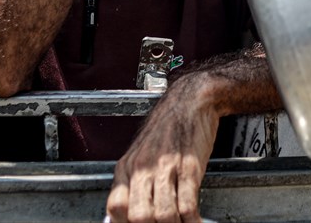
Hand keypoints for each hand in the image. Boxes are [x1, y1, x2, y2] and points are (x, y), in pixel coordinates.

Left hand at [106, 77, 218, 222]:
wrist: (191, 100)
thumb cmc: (169, 126)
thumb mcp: (142, 152)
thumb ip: (133, 180)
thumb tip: (129, 211)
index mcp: (128, 167)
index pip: (115, 207)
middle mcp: (143, 168)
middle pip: (139, 216)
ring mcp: (166, 168)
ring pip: (163, 214)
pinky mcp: (189, 166)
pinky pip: (187, 204)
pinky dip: (192, 220)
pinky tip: (195, 221)